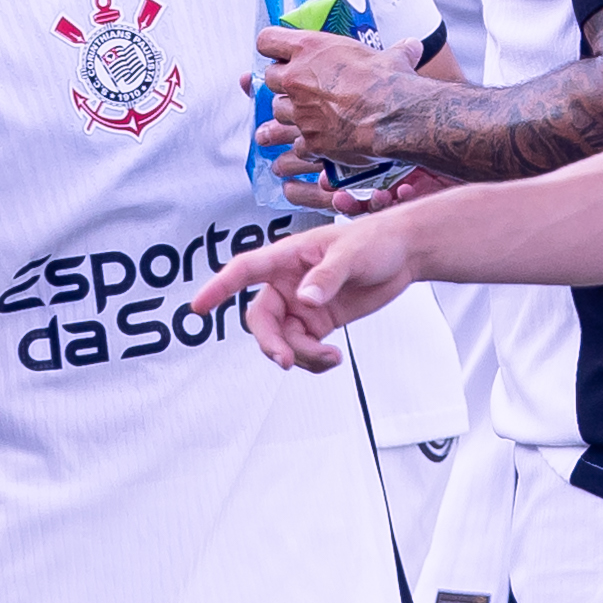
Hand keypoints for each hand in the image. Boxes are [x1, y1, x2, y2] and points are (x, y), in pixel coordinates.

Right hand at [191, 215, 422, 369]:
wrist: (404, 254)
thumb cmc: (375, 241)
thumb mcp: (352, 255)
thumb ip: (327, 277)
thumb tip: (306, 299)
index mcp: (287, 257)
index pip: (244, 270)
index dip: (219, 287)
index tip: (198, 307)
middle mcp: (287, 283)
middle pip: (261, 319)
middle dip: (270, 343)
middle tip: (287, 361)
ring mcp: (301, 305)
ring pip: (282, 340)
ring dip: (301, 356)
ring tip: (331, 357)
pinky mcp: (318, 323)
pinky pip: (303, 349)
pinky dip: (314, 360)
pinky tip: (334, 358)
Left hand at [254, 24, 420, 167]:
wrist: (397, 117)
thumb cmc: (392, 82)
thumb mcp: (394, 57)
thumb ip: (397, 51)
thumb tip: (412, 46)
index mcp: (310, 49)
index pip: (267, 41)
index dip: (272, 47)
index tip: (279, 53)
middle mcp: (297, 79)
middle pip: (270, 79)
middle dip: (283, 83)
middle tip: (301, 86)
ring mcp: (300, 112)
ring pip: (278, 112)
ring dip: (289, 114)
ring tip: (307, 116)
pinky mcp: (309, 140)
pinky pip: (295, 144)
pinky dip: (303, 145)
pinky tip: (314, 144)